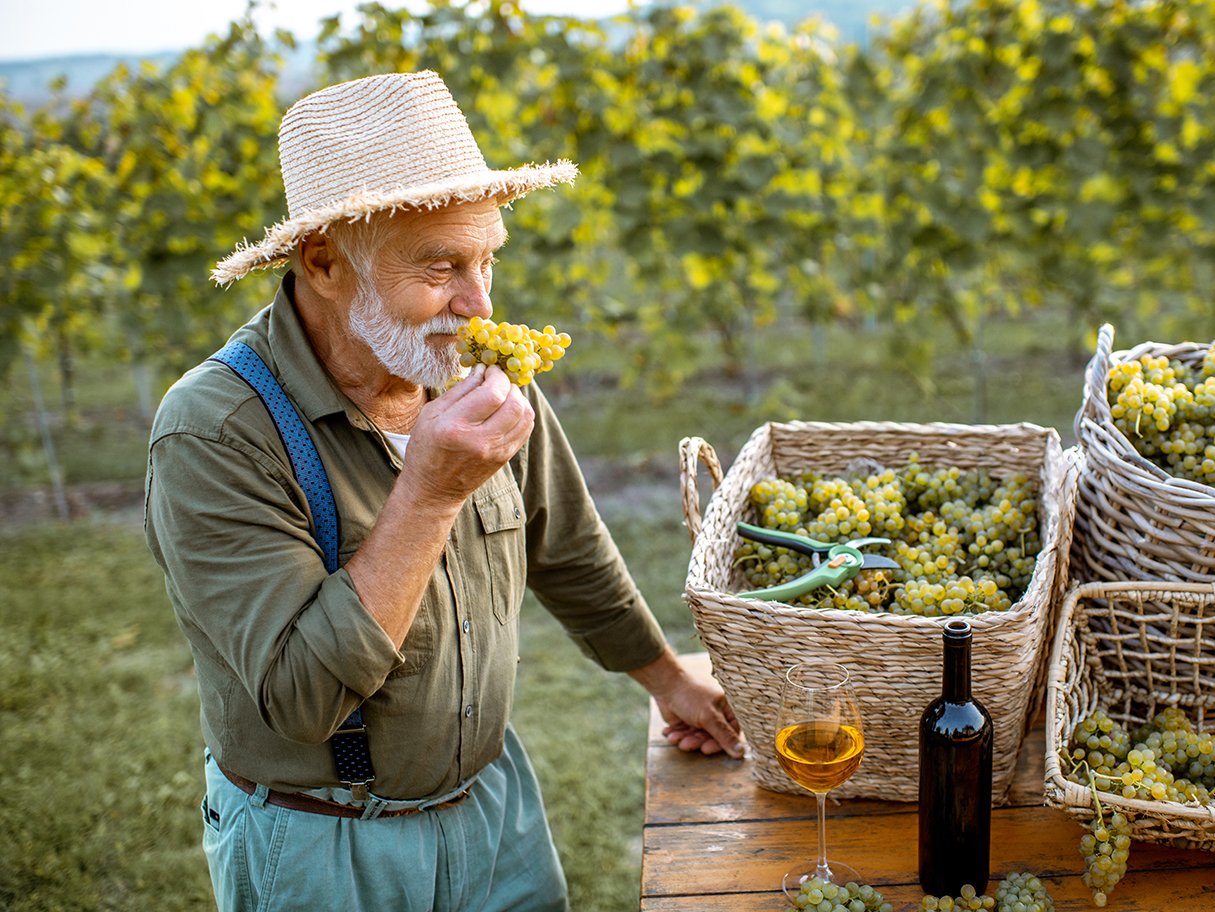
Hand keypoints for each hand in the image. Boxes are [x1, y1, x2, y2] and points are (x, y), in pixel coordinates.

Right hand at [403, 364, 533, 505]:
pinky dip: (522, 413)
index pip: (493, 394)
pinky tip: (507, 410)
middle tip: (498, 381)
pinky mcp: (504, 458)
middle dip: (510, 385)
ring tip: (503, 394)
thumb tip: (482, 370)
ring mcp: (495, 452)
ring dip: (518, 398)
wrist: (433, 490)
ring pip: (526, 416)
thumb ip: (459, 390)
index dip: (497, 376)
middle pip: (514, 404)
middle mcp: (479, 441)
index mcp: (455, 427)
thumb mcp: (431, 414)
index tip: (490, 370)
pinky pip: (526, 429)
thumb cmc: (427, 448)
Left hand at [631, 649, 743, 757]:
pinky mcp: (686, 722)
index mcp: (726, 709)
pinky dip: (677, 736)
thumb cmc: (690, 694)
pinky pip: (685, 735)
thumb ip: (724, 736)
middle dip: (697, 742)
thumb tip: (741, 753)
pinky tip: (670, 733)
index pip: (731, 733)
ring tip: (675, 737)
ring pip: (697, 738)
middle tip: (687, 744)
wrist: (665, 684)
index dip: (720, 743)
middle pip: (713, 738)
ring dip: (685, 740)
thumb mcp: (709, 716)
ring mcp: (700, 719)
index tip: (707, 748)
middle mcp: (715, 715)